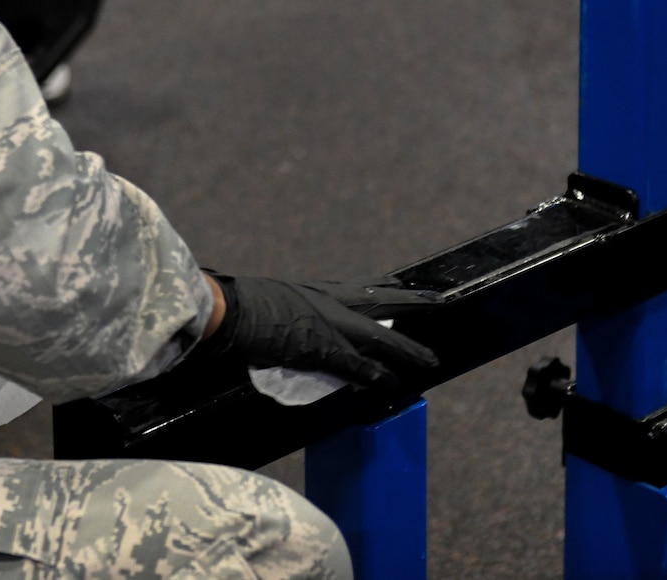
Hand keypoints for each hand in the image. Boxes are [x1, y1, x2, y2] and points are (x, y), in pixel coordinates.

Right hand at [191, 273, 438, 394]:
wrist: (227, 309)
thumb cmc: (236, 303)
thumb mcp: (268, 299)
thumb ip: (284, 308)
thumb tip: (281, 318)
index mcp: (313, 289)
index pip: (358, 286)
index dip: (384, 287)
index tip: (403, 285)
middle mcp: (326, 300)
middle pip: (380, 299)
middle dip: (411, 302)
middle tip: (439, 301)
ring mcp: (328, 324)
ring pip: (379, 337)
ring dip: (406, 350)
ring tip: (430, 360)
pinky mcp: (322, 348)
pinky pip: (359, 366)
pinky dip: (378, 375)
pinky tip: (394, 382)